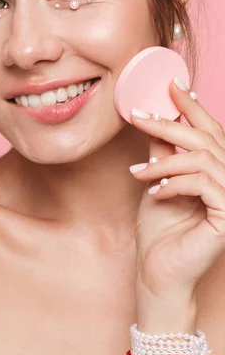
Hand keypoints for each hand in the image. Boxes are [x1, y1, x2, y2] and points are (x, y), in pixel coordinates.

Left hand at [129, 77, 224, 299]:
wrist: (157, 270)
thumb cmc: (159, 228)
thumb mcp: (159, 179)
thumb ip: (163, 152)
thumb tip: (155, 118)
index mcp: (218, 170)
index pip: (209, 131)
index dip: (192, 107)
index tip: (172, 84)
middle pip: (205, 140)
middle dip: (169, 124)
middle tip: (139, 116)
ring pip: (201, 160)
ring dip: (163, 162)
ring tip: (137, 173)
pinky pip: (202, 184)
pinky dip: (174, 183)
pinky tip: (155, 192)